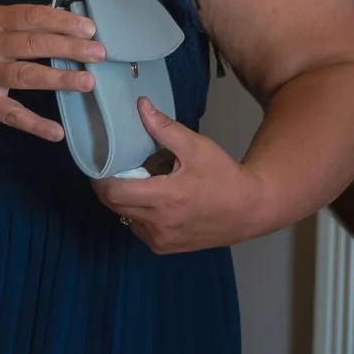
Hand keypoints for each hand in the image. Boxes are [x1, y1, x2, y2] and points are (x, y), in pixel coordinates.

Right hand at [0, 4, 105, 139]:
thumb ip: (14, 22)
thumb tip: (62, 21)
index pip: (32, 16)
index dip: (63, 22)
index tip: (90, 28)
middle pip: (35, 44)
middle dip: (71, 48)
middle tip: (99, 53)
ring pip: (27, 75)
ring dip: (61, 79)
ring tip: (88, 82)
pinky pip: (11, 115)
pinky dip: (35, 125)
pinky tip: (56, 132)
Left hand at [92, 99, 275, 254]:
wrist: (252, 210)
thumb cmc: (225, 177)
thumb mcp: (197, 148)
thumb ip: (165, 128)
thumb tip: (140, 105)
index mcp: (165, 198)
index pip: (112, 192)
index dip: (101, 177)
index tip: (102, 163)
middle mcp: (159, 223)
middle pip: (114, 205)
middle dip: (110, 186)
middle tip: (118, 170)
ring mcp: (161, 239)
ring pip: (124, 217)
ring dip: (125, 201)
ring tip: (139, 184)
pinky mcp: (165, 248)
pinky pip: (138, 229)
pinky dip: (138, 215)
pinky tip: (152, 202)